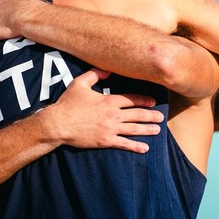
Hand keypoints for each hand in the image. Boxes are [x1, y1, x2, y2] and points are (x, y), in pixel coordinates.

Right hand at [43, 68, 162, 152]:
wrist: (58, 124)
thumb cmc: (68, 103)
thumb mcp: (80, 83)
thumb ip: (94, 74)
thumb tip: (108, 69)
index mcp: (108, 101)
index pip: (131, 99)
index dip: (144, 100)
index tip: (153, 102)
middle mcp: (112, 115)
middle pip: (137, 114)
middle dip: (150, 115)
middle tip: (160, 117)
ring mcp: (110, 129)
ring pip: (134, 129)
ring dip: (147, 129)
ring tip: (157, 130)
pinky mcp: (105, 141)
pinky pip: (124, 144)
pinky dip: (135, 146)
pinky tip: (144, 148)